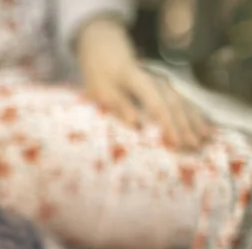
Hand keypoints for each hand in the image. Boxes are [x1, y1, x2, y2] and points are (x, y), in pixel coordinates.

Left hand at [76, 17, 213, 148]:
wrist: (104, 44)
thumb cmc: (99, 71)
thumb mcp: (101, 89)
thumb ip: (119, 104)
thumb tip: (135, 123)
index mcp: (136, 79)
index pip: (156, 103)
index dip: (168, 124)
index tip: (177, 142)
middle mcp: (154, 79)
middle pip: (174, 103)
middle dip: (186, 126)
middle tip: (196, 146)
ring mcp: (161, 80)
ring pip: (181, 100)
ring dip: (194, 119)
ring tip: (207, 137)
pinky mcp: (163, 84)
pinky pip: (181, 99)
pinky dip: (192, 112)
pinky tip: (203, 124)